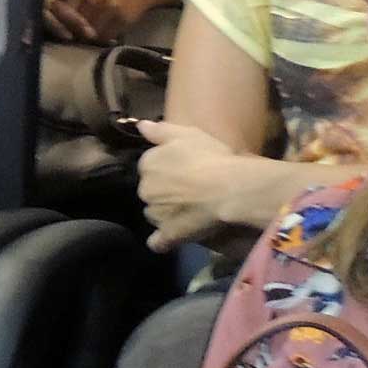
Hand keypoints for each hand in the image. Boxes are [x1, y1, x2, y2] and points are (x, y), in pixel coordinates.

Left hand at [45, 0, 166, 44]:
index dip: (59, 18)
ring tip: (90, 30)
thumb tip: (51, 9)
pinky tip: (106, 29)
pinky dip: (103, 36)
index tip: (59, 22)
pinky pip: (105, 37)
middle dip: (72, 29)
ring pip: (89, 33)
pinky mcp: (121, 20)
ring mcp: (108, 10)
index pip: (61, 10)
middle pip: (74, 24)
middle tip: (73, 31)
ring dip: (88, 35)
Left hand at [135, 119, 259, 251]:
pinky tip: (172, 237)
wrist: (227, 189)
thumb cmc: (210, 157)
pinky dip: (163, 240)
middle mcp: (145, 189)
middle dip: (163, 191)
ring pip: (154, 212)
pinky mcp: (167, 234)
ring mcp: (155, 214)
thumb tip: (140, 126)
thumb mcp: (187, 134)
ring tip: (187, 211)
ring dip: (165, 212)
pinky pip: (158, 242)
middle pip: (150, 190)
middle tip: (187, 190)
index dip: (165, 168)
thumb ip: (160, 130)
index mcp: (148, 163)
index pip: (149, 166)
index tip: (182, 170)